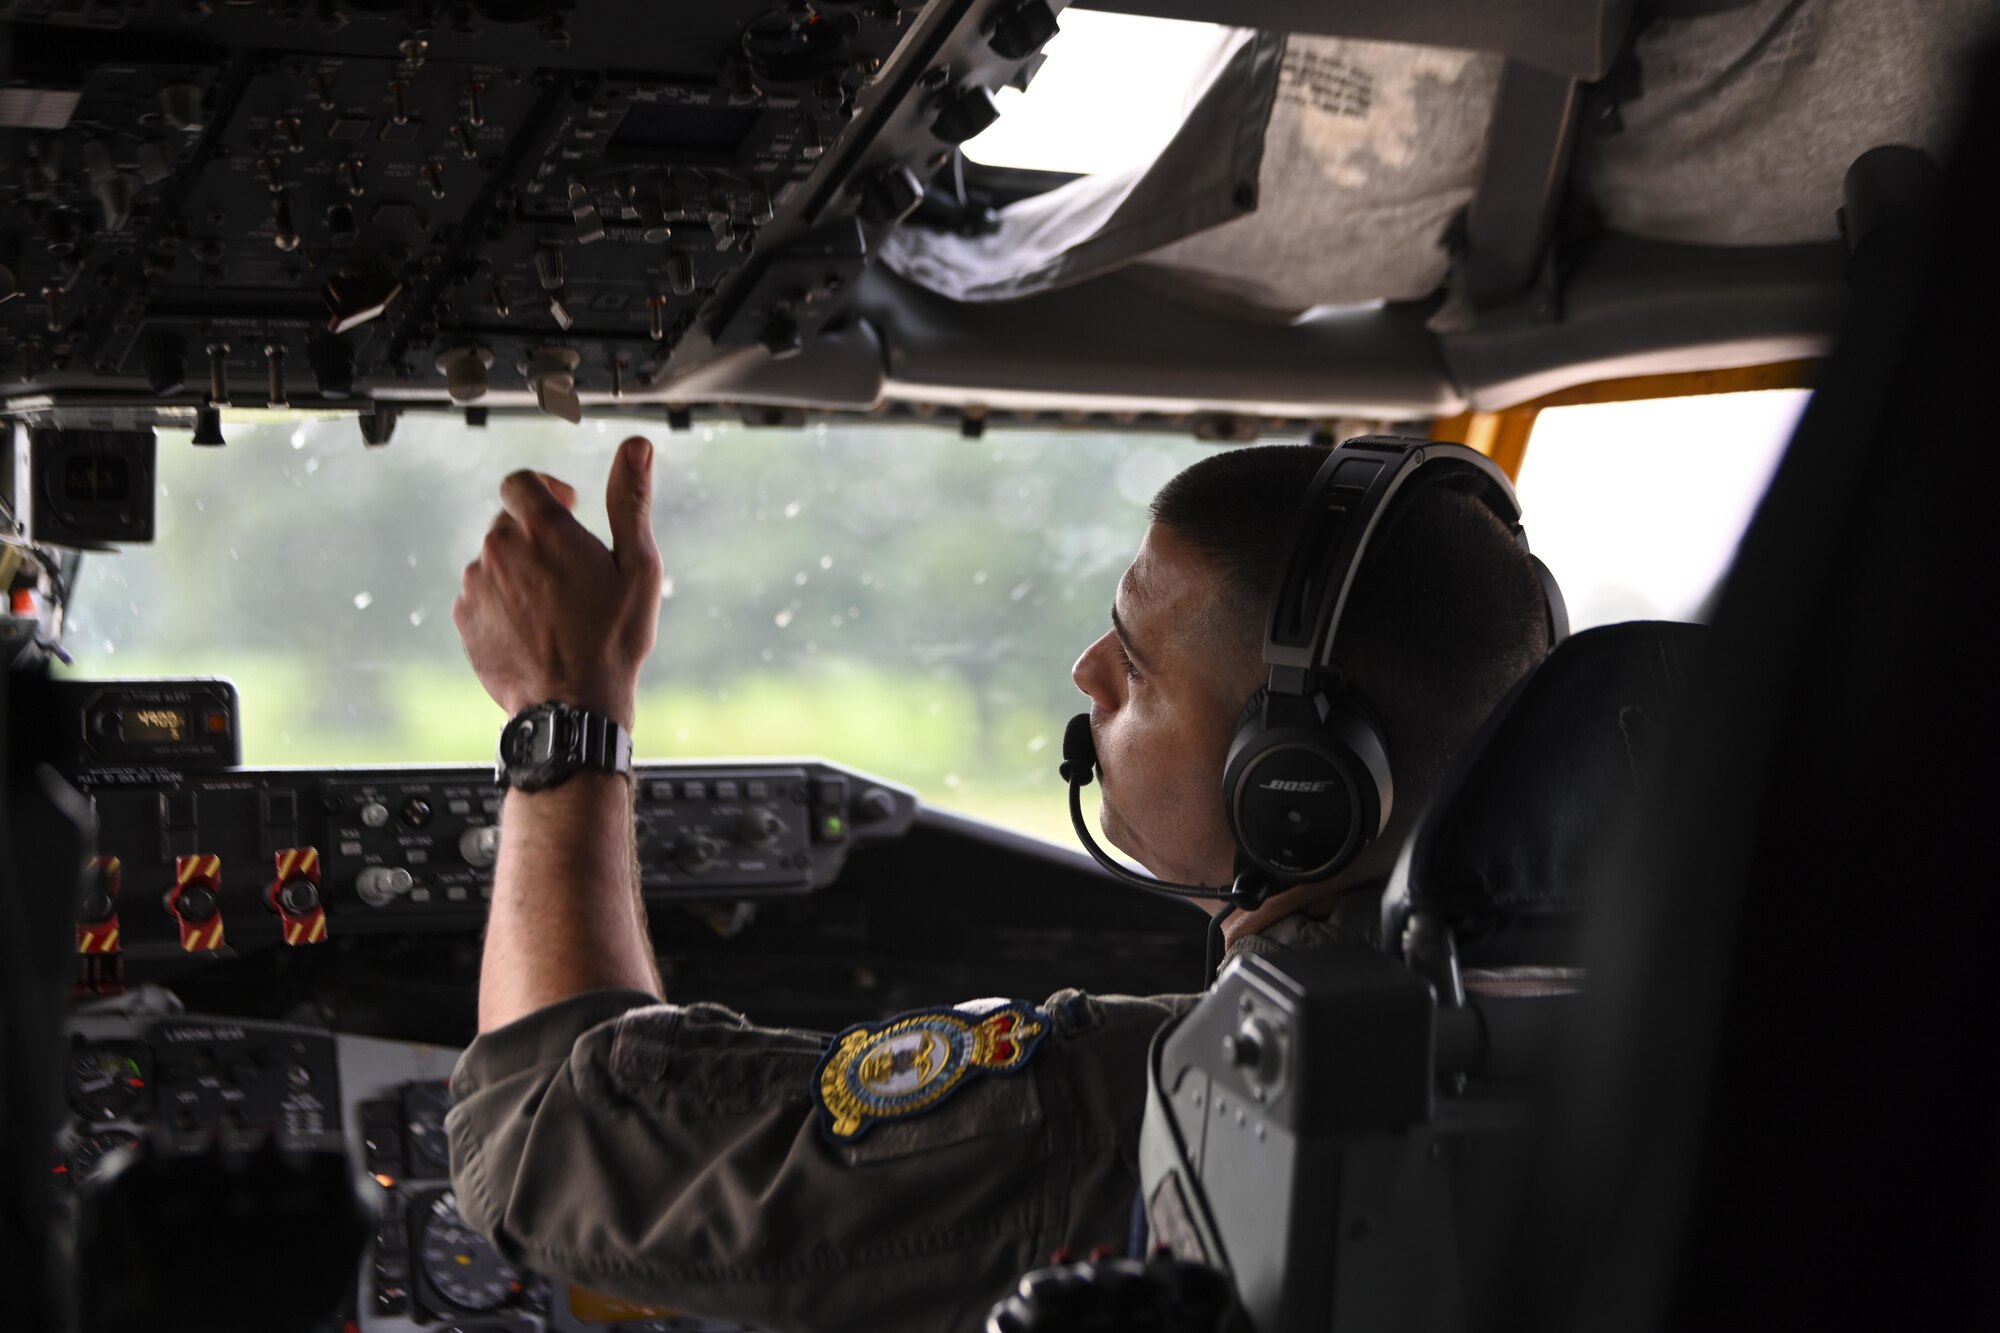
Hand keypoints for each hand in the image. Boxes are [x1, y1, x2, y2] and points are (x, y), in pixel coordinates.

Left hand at [454, 435, 662, 728]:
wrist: (573, 706)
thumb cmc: (613, 638)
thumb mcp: (638, 566)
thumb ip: (630, 499)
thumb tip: (637, 446)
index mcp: (543, 529)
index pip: (523, 481)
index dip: (546, 490)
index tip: (568, 509)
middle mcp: (499, 549)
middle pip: (509, 521)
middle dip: (536, 535)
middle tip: (571, 572)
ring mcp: (476, 585)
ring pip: (494, 560)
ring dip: (520, 571)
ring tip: (555, 609)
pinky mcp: (464, 618)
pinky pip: (481, 595)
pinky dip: (503, 603)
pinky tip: (534, 629)